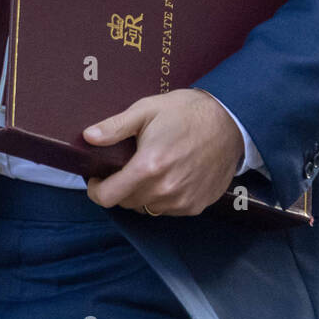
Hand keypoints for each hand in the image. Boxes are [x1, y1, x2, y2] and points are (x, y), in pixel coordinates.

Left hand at [82, 89, 244, 216]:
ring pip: (147, 208)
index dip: (96, 189)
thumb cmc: (187, 112)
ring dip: (141, 194)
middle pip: (126, 203)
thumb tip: (88, 137)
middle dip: (118, 188)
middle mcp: (165, 190)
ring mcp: (182, 201)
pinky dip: (162, 197)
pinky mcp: (196, 206)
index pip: (108, 197)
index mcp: (148, 167)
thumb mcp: (147, 110)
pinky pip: (168, 209)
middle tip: (124, 168)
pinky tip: (169, 176)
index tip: (96, 178)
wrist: (230, 122)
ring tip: (148, 170)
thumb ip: (115, 126)